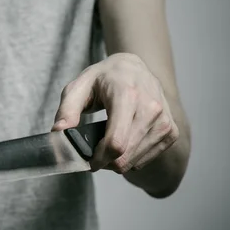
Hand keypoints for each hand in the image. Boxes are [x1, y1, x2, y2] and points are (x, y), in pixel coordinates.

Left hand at [51, 53, 178, 173]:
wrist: (133, 67)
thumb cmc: (104, 78)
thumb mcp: (78, 87)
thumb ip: (66, 110)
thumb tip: (58, 132)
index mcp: (127, 95)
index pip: (116, 142)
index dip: (98, 159)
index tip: (87, 161)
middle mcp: (151, 108)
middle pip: (124, 156)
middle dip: (104, 162)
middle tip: (93, 153)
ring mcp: (164, 121)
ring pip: (134, 161)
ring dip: (116, 161)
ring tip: (106, 145)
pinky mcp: (171, 131)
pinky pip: (145, 160)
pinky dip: (130, 158)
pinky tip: (123, 143)